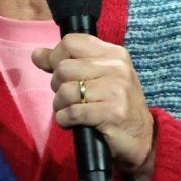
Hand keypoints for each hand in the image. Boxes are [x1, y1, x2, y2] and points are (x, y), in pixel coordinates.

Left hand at [32, 33, 156, 180]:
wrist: (143, 138)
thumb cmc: (116, 106)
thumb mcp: (98, 78)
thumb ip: (68, 63)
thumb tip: (36, 54)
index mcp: (114, 54)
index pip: (71, 42)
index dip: (55, 58)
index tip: (59, 74)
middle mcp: (117, 68)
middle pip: (63, 68)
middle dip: (57, 87)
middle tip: (69, 98)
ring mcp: (116, 90)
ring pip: (65, 91)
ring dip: (60, 106)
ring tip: (71, 111)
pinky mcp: (112, 113)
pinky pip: (72, 112)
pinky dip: (65, 120)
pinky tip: (73, 123)